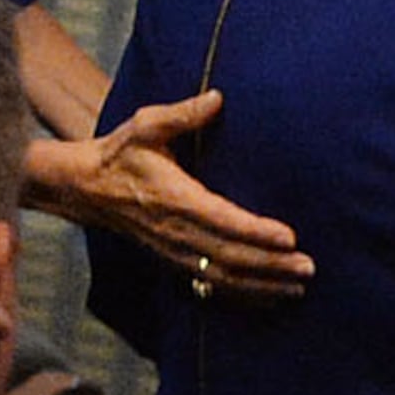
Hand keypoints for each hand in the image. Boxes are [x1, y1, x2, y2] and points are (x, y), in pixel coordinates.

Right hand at [26, 87, 308, 299]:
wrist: (86, 187)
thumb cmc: (122, 152)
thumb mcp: (146, 126)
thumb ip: (182, 114)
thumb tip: (218, 97)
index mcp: (174, 198)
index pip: (222, 219)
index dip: (256, 231)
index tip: (289, 237)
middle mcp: (176, 231)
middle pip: (230, 255)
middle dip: (271, 264)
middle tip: (309, 267)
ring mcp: (175, 251)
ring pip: (223, 276)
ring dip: (263, 283)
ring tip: (300, 285)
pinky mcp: (175, 261)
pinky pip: (211, 284)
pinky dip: (244, 294)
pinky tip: (273, 296)